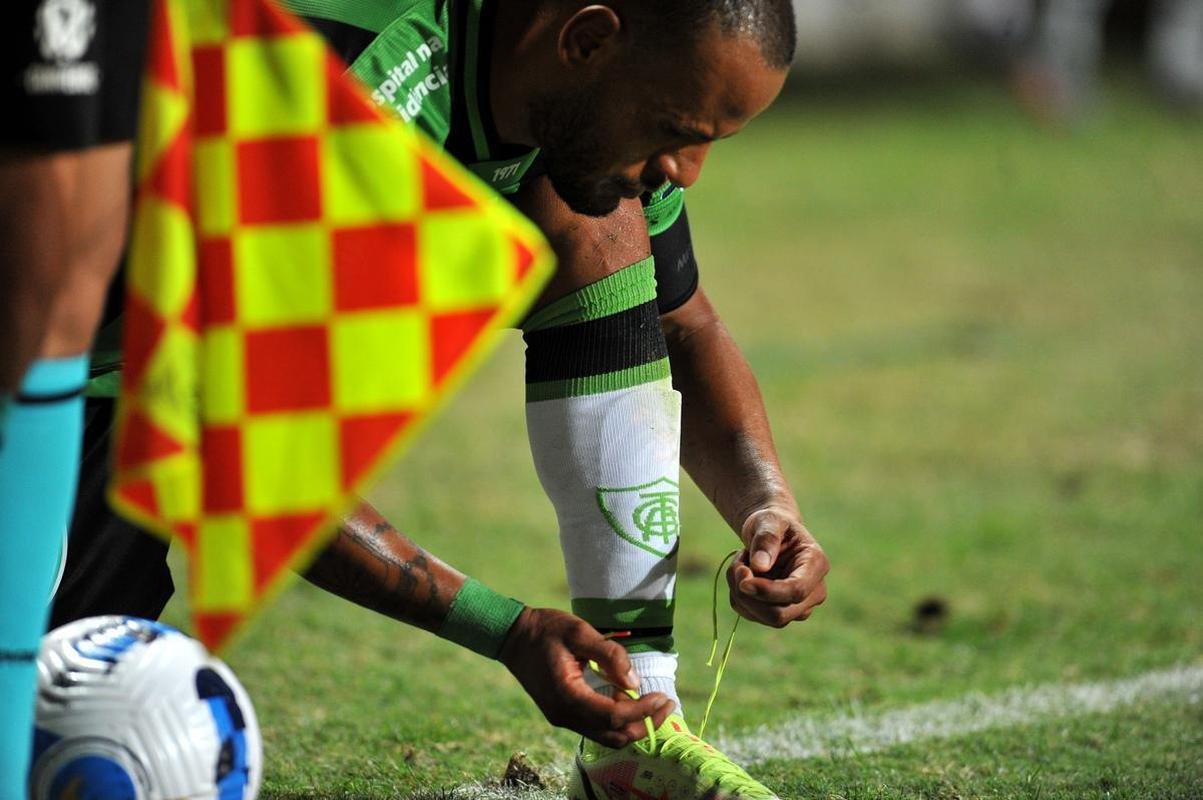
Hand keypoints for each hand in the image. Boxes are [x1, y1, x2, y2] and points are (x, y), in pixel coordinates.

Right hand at [498, 607, 673, 746]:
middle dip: (645, 724)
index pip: (614, 716)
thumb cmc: (545, 629)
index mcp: (567, 696)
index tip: (663, 697)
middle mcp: (564, 715)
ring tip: (655, 705)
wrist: (511, 637)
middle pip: (613, 735)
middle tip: (668, 705)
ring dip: (633, 725)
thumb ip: (609, 654)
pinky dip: (617, 720)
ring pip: (605, 736)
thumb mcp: (579, 631)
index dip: (642, 711)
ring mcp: (562, 718)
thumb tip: (634, 681)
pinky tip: (629, 698)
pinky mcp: (563, 714)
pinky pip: (596, 727)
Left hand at [728, 507, 828, 626]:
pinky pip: (751, 615)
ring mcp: (798, 606)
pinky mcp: (780, 613)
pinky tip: (742, 575)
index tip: (743, 581)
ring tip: (740, 563)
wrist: (770, 534)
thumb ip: (766, 539)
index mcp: (816, 564)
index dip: (768, 591)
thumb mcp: (768, 521)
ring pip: (764, 617)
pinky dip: (738, 596)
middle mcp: (813, 591)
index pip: (796, 590)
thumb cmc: (772, 524)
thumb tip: (760, 567)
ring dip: (740, 593)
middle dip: (750, 595)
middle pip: (779, 615)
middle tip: (737, 566)